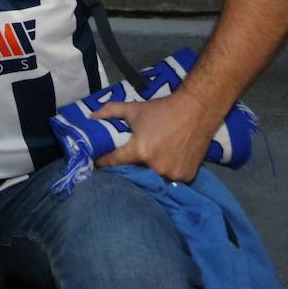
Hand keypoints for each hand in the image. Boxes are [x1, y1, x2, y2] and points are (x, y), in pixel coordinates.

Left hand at [91, 93, 215, 182]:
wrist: (196, 110)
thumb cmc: (162, 110)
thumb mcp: (134, 109)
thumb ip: (110, 111)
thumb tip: (91, 116)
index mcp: (139, 151)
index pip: (114, 162)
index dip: (104, 161)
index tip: (98, 161)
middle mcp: (155, 167)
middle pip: (135, 173)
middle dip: (129, 169)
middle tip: (128, 162)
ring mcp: (172, 174)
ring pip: (154, 179)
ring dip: (149, 173)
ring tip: (148, 164)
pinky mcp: (186, 176)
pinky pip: (171, 180)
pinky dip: (167, 174)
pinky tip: (166, 164)